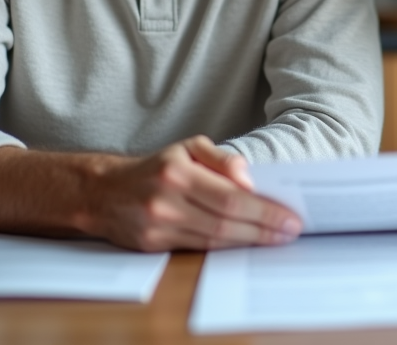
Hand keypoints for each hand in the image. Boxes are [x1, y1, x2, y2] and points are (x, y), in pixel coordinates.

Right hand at [83, 135, 302, 251]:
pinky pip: (199, 249)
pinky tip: (246, 244)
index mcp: (177, 173)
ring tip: (276, 239)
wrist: (105, 192)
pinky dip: (227, 248)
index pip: (231, 198)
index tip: (290, 217)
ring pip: (214, 240)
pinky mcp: (154, 245)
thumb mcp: (187, 148)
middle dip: (264, 229)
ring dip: (250, 242)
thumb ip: (221, 159)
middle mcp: (166, 201)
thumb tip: (249, 179)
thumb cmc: (155, 168)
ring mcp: (159, 227)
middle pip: (226, 223)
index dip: (264, 211)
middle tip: (292, 231)